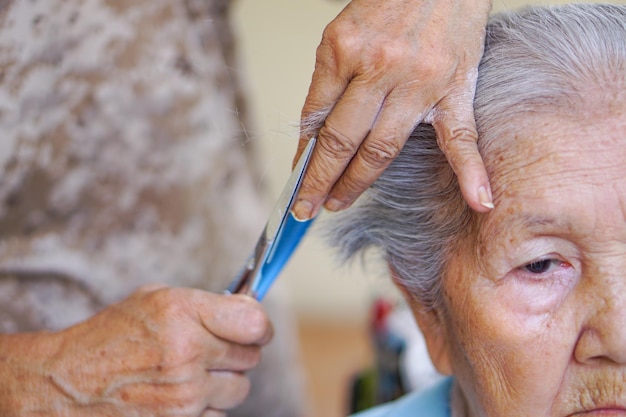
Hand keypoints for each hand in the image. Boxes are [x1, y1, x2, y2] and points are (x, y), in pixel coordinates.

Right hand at [43, 286, 271, 416]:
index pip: (254, 322)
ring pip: (240, 389)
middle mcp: (186, 353)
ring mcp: (184, 394)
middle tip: (212, 349)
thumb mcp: (155, 299)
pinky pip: (220, 414)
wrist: (66, 384)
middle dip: (237, 351)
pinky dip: (207, 407)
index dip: (259, 326)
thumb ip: (207, 304)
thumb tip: (250, 311)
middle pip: (251, 357)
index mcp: (181, 312)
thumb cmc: (111, 337)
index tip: (255, 329)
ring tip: (193, 374)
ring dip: (224, 381)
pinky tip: (181, 395)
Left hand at [293, 0, 492, 218]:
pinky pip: (462, 137)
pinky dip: (472, 172)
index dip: (304, 155)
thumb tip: (314, 133)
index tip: (296, 180)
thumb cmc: (390, 2)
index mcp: (346, 49)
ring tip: (337, 204)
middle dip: (320, 180)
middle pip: (343, 140)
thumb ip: (329, 82)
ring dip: (356, 183)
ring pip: (382, 148)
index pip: (316, 117)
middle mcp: (381, 68)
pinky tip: (479, 203)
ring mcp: (421, 83)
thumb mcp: (342, 34)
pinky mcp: (454, 89)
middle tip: (307, 207)